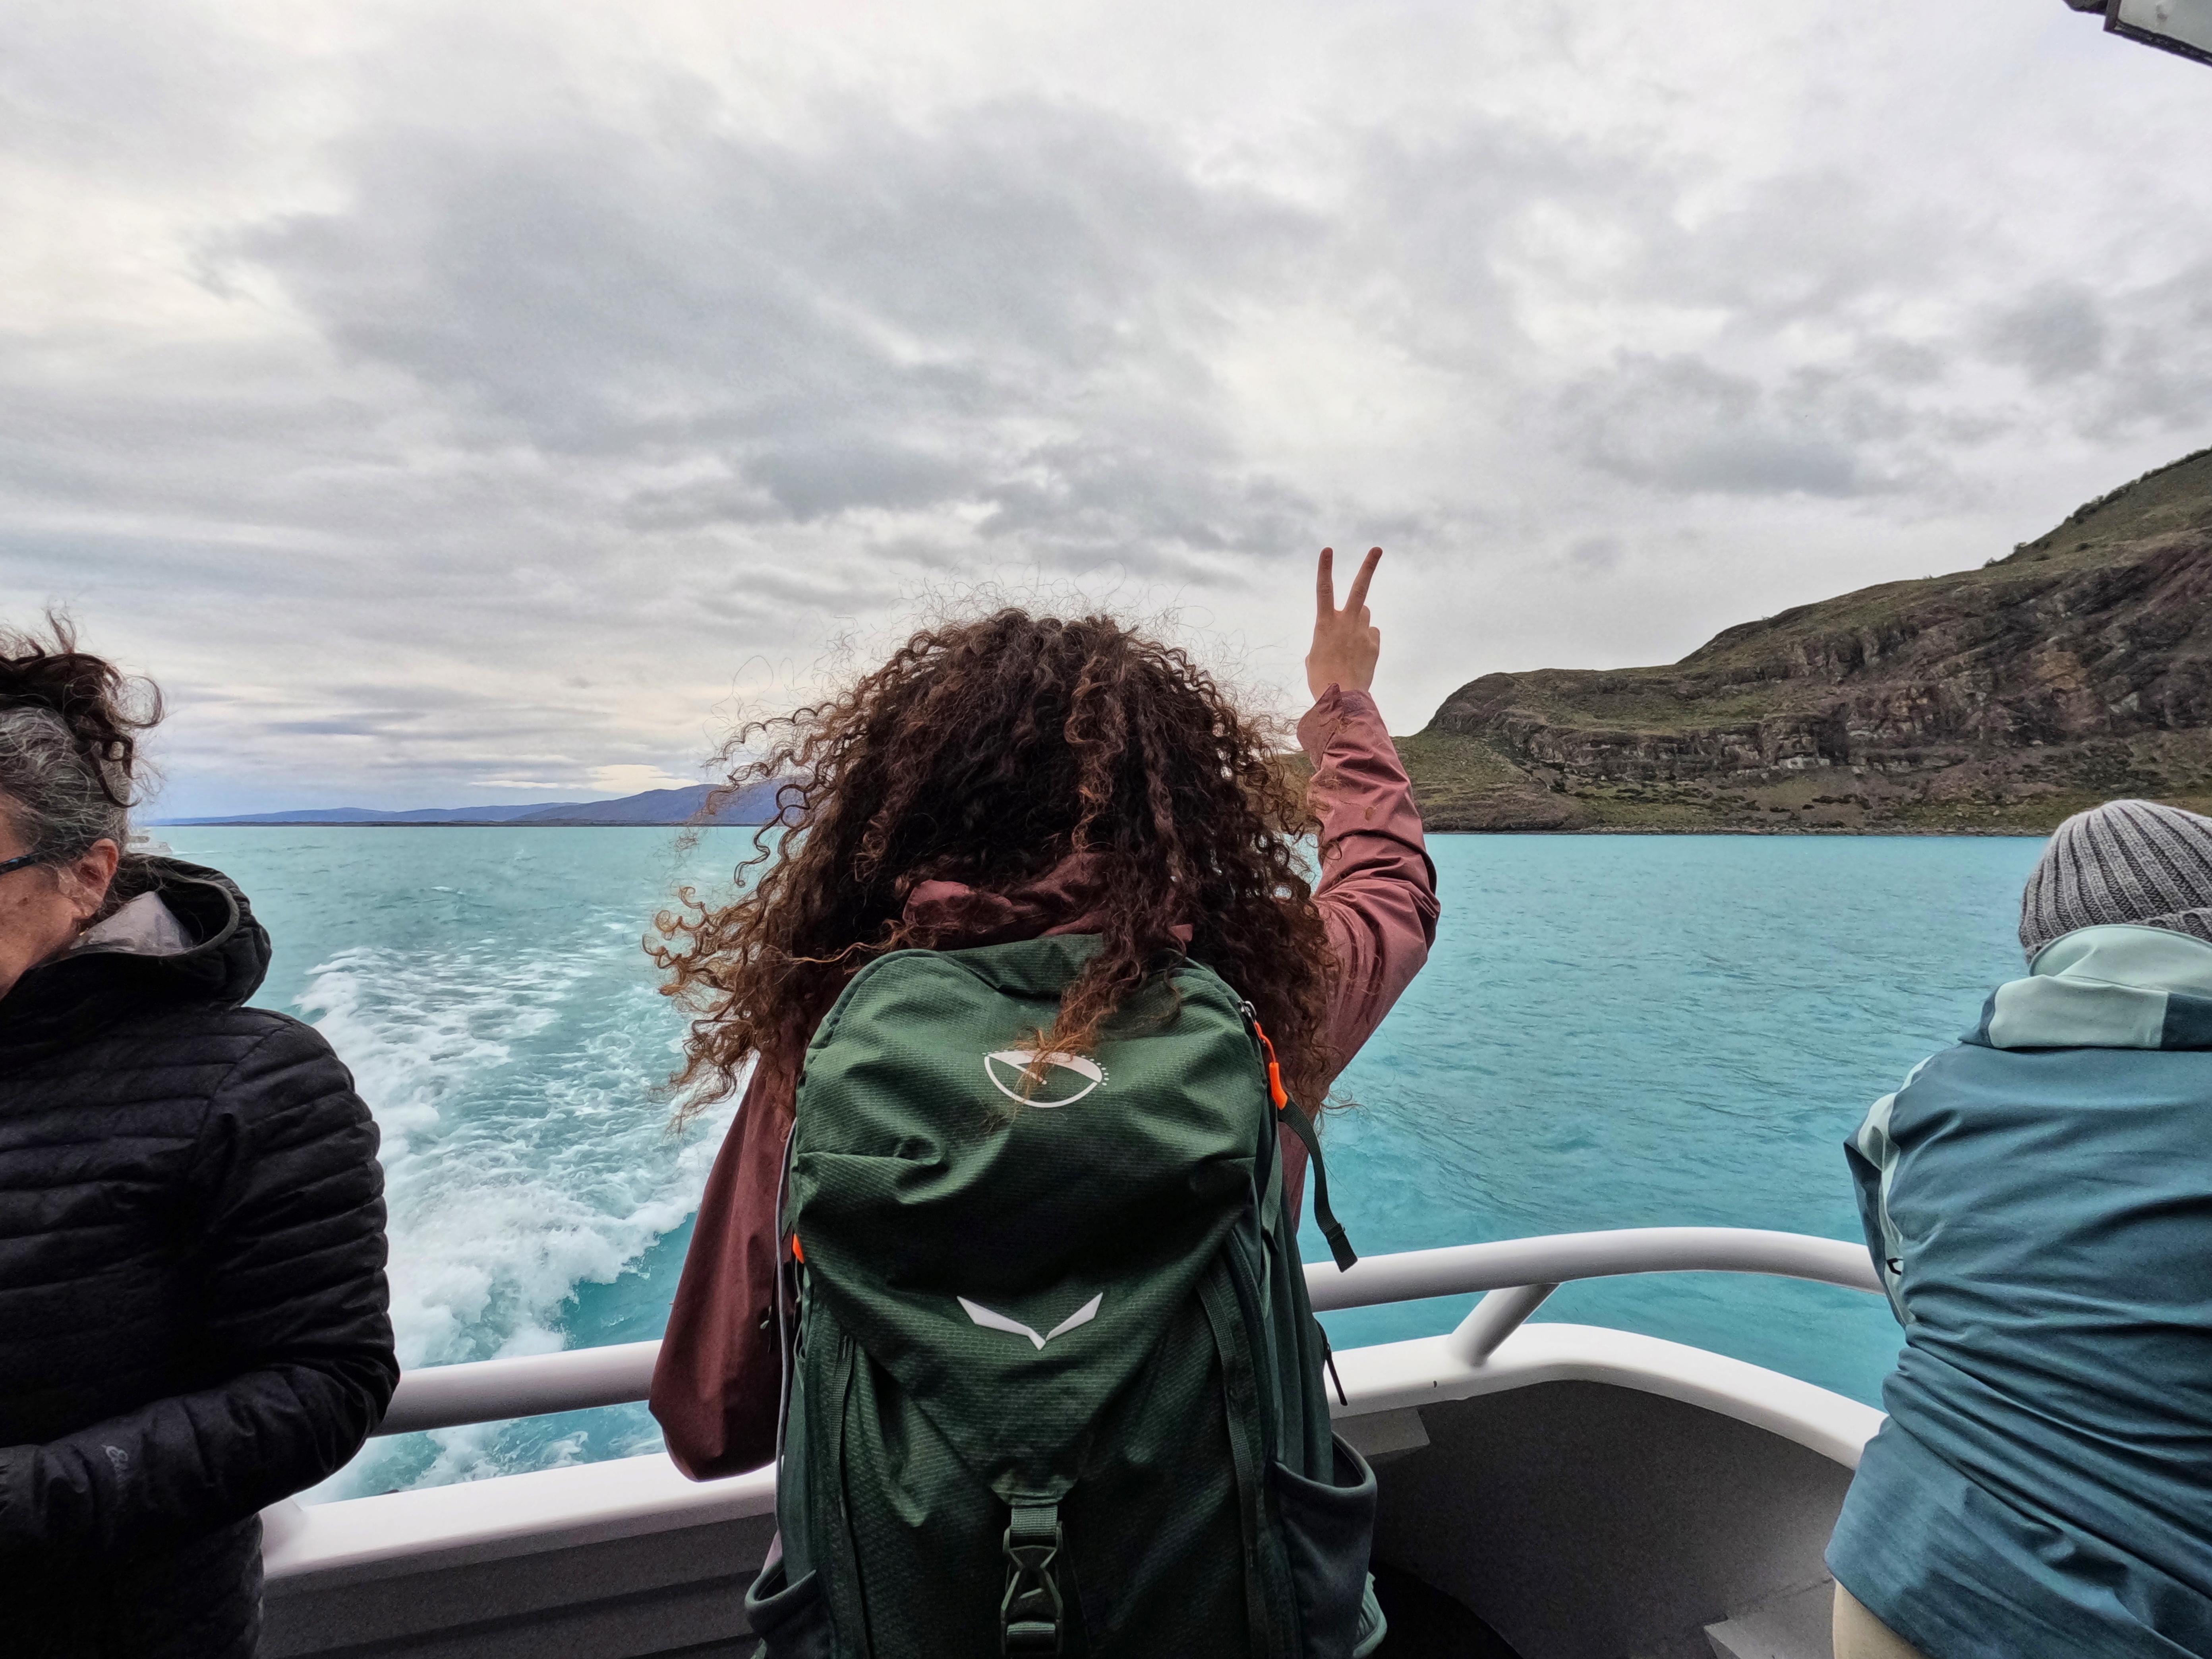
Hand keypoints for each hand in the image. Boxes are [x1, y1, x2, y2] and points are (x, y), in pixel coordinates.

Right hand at [1305, 546, 1381, 699]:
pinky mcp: (1374, 643)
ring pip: (1365, 613)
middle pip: (1360, 588)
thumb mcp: (1314, 656)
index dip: (1325, 568)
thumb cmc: (1321, 677)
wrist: (1342, 697)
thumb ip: (1324, 638)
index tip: (1328, 550)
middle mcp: (1345, 622)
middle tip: (1377, 549)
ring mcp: (1362, 632)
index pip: (1324, 590)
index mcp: (1324, 624)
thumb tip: (1336, 636)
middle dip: (1368, 566)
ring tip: (1350, 639)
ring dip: (1359, 618)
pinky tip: (1359, 655)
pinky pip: (1371, 633)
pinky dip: (1366, 639)